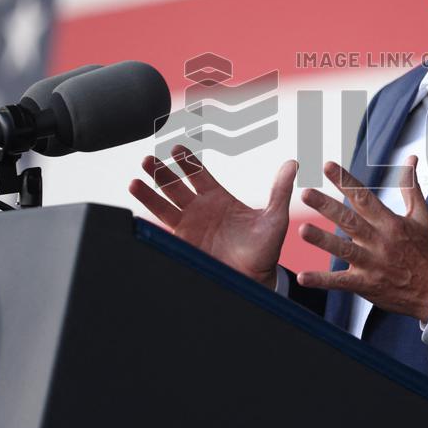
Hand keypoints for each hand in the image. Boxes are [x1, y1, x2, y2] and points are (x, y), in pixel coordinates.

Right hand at [128, 145, 296, 288]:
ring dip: (149, 191)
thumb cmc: (265, 249)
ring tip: (135, 180)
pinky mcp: (182, 242)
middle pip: (175, 184)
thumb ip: (278, 190)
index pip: (197, 173)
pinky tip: (135, 211)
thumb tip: (292, 163)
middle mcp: (199, 208)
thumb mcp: (274, 217)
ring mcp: (188, 225)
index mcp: (218, 198)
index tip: (176, 148)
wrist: (254, 280)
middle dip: (162, 171)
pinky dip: (147, 218)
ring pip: (163, 203)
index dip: (186, 161)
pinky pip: (161, 227)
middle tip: (149, 159)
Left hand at [297, 156, 427, 321]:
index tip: (327, 166)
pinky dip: (321, 280)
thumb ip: (410, 186)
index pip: (364, 197)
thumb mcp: (422, 216)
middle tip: (306, 193)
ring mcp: (372, 264)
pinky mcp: (366, 284)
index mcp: (390, 223)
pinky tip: (303, 277)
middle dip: (326, 206)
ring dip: (322, 240)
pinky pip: (340, 282)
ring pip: (343, 249)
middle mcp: (379, 241)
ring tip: (302, 229)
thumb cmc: (427, 251)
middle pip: (349, 221)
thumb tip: (410, 159)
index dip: (345, 181)